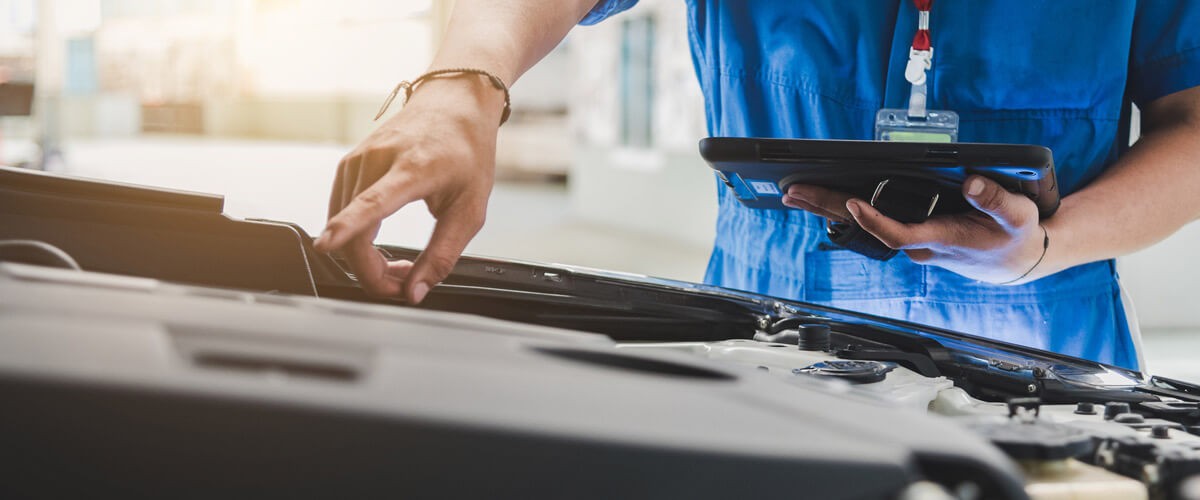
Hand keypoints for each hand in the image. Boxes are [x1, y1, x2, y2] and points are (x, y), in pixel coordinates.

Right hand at [314, 77, 503, 302]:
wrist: (454, 102)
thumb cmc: (467, 150)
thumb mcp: (470, 209)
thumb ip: (442, 255)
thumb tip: (415, 292)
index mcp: (413, 168)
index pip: (372, 202)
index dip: (347, 228)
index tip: (325, 244)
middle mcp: (378, 160)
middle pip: (353, 229)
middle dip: (371, 271)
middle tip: (403, 284)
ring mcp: (358, 159)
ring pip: (342, 225)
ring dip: (364, 257)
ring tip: (402, 264)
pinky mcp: (349, 164)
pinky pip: (341, 212)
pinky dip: (356, 237)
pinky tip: (381, 242)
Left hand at [783, 176, 1047, 283]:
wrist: (1016, 261)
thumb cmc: (1016, 235)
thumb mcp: (1018, 214)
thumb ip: (995, 199)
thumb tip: (971, 183)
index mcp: (941, 239)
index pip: (898, 234)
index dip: (874, 222)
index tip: (853, 204)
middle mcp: (919, 245)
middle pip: (865, 230)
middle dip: (828, 209)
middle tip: (794, 192)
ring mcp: (912, 242)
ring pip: (863, 227)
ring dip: (828, 209)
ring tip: (794, 192)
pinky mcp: (910, 235)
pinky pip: (871, 222)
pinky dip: (845, 210)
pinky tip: (821, 201)